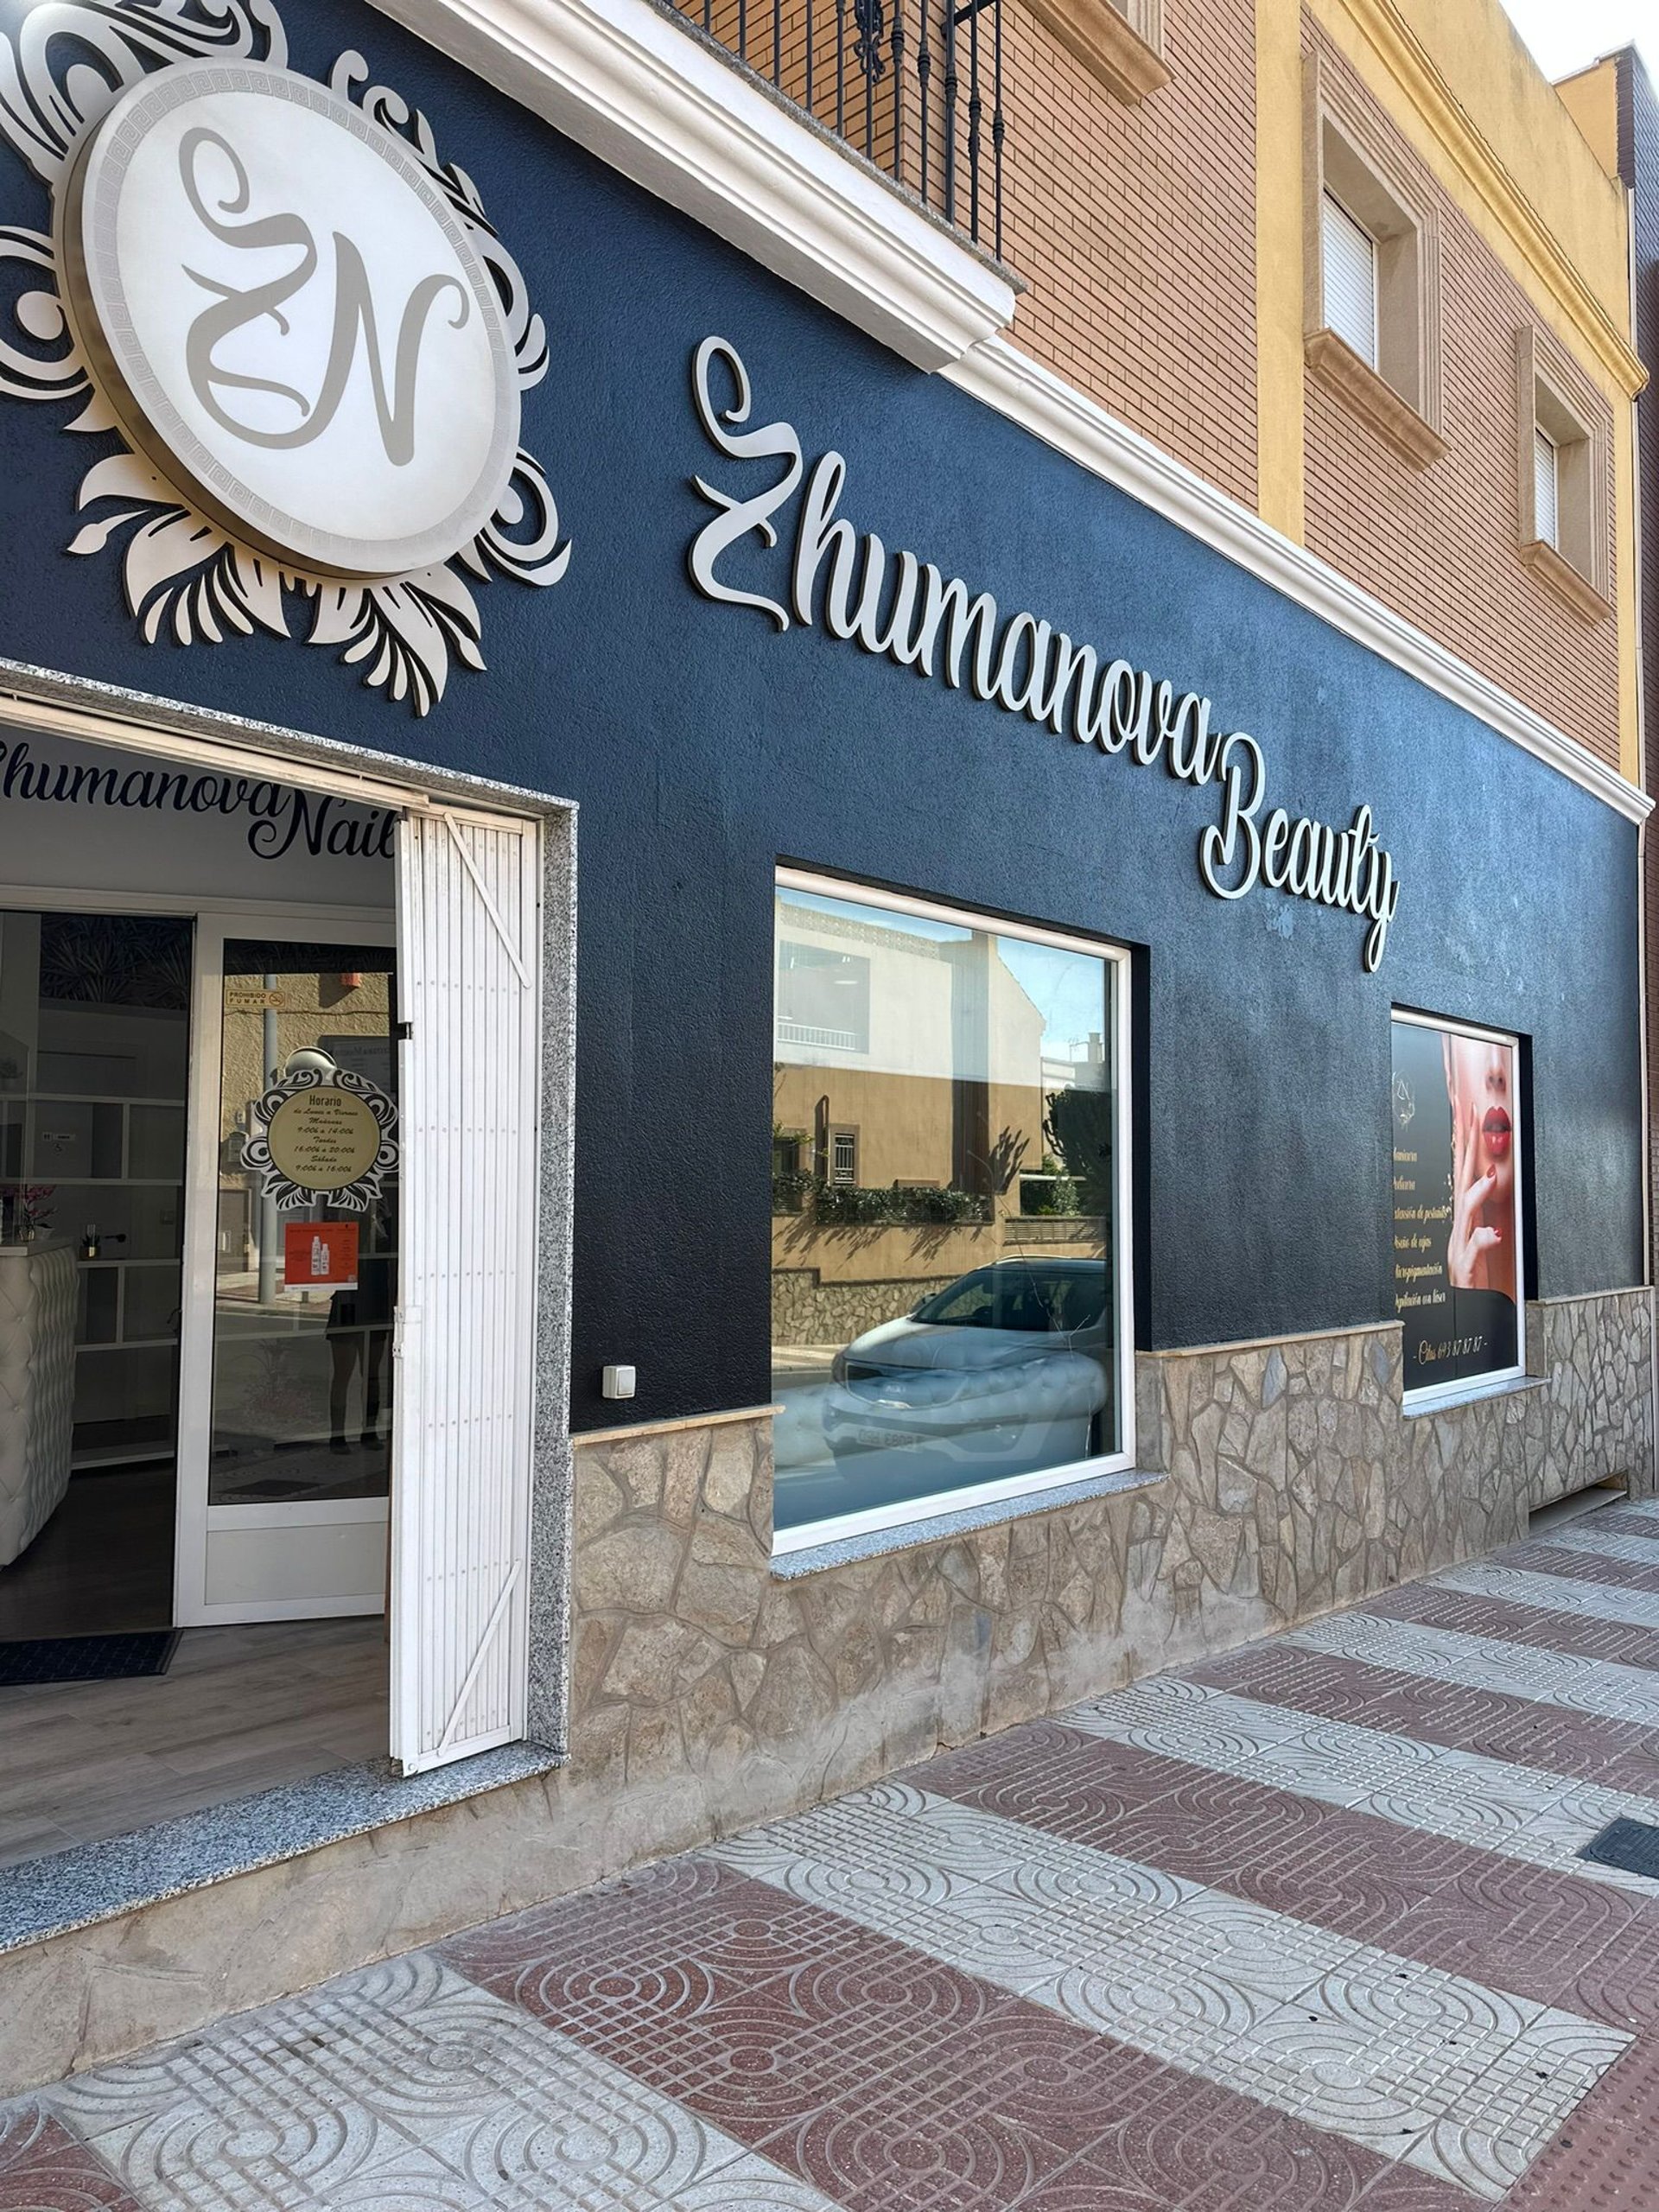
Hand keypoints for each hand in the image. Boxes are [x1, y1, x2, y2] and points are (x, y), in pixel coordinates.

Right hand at [1446, 1096, 1499, 1288]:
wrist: (1458, 1319)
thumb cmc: (1473, 1281)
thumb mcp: (1480, 1243)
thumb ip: (1483, 1210)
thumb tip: (1489, 1175)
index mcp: (1463, 1219)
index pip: (1463, 1172)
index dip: (1465, 1142)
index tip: (1469, 1112)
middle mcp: (1457, 1228)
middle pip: (1460, 1182)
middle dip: (1466, 1149)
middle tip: (1473, 1116)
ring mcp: (1458, 1248)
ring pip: (1464, 1215)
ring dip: (1476, 1193)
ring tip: (1490, 1174)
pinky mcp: (1465, 1271)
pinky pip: (1472, 1254)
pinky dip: (1482, 1242)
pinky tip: (1494, 1233)